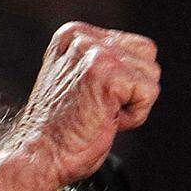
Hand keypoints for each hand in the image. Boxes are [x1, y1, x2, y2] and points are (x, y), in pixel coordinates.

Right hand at [4, 22, 159, 190]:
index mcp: (73, 35)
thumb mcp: (74, 78)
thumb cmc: (58, 129)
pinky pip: (149, 93)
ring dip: (132, 104)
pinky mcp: (110, 74)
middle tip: (96, 107)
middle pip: (146, 55)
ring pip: (150, 74)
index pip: (133, 45)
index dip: (123, 80)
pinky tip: (104, 119)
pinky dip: (134, 116)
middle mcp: (83, 38)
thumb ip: (100, 61)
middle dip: (132, 88)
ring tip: (98, 113)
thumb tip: (139, 60)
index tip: (90, 97)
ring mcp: (96, 53)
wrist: (39, 155)